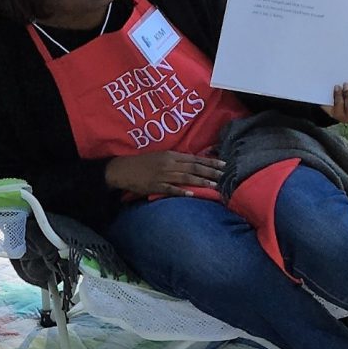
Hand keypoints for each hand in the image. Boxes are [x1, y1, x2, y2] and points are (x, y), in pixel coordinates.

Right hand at [104, 151, 224, 196]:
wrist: (123, 169)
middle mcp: (169, 164)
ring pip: (186, 177)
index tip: (223, 164)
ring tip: (214, 185)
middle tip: (224, 175)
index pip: (195, 158)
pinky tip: (192, 193)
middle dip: (210, 171)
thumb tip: (193, 163)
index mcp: (171, 155)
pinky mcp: (155, 186)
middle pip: (194, 168)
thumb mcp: (160, 156)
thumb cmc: (143, 163)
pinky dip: (182, 191)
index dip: (210, 161)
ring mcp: (162, 175)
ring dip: (201, 181)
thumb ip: (176, 160)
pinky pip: (171, 189)